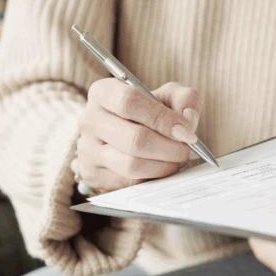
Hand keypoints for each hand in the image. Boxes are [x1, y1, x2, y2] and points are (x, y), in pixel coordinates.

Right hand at [74, 80, 201, 192]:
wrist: (126, 137)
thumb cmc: (147, 114)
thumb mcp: (167, 97)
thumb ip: (184, 99)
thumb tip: (188, 119)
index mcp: (102, 92)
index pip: (129, 102)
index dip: (162, 118)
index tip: (185, 131)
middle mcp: (89, 119)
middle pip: (133, 138)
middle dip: (169, 148)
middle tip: (186, 150)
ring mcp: (87, 149)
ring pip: (131, 164)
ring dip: (163, 165)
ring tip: (177, 160)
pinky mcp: (91, 174)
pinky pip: (128, 182)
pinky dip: (152, 178)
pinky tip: (161, 169)